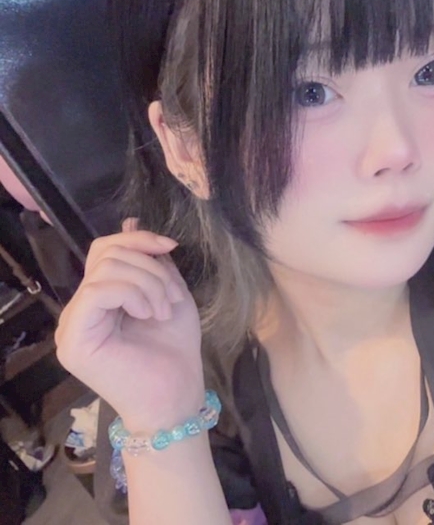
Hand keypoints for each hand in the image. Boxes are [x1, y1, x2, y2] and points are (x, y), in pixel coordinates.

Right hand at [55, 219, 204, 430]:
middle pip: (105, 254)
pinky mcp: (73, 340)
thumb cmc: (175, 352)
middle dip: (149, 267)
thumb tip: (131, 221)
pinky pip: (96, 291)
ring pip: (104, 270)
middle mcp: (80, 310)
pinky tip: (148, 313)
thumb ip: (152, 262)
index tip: (171, 247)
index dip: (137, 239)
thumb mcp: (169, 293)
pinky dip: (132, 293)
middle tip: (171, 298)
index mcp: (101, 299)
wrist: (177, 397)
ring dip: (148, 283)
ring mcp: (72, 326)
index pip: (105, 250)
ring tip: (163, 310)